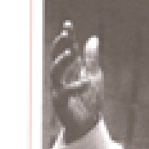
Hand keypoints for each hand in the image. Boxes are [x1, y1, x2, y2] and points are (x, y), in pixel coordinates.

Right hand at [50, 20, 103, 141]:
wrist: (89, 123)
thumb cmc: (90, 100)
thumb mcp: (94, 76)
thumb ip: (92, 59)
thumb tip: (93, 38)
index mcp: (69, 69)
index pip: (66, 50)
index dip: (66, 37)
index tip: (68, 25)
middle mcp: (61, 78)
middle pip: (55, 57)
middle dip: (59, 45)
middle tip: (66, 34)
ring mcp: (58, 89)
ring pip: (54, 72)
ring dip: (62, 61)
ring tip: (72, 53)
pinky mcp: (60, 102)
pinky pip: (64, 92)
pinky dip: (76, 86)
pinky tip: (87, 82)